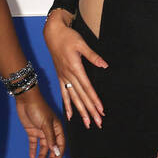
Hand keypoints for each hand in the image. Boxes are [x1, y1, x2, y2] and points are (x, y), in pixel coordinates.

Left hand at [14, 89, 64, 157]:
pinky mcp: (32, 132)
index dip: (58, 156)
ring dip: (42, 157)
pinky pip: (34, 144)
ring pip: (43, 148)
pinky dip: (33, 151)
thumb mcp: (46, 124)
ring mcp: (41, 132)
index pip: (60, 146)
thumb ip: (51, 139)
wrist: (26, 100)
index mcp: (58, 129)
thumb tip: (55, 151)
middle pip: (52, 149)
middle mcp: (51, 132)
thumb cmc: (39, 108)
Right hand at [44, 10, 106, 127]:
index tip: (101, 110)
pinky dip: (67, 105)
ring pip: (73, 98)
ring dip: (81, 112)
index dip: (94, 100)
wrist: (53, 33)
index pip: (87, 88)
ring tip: (88, 123)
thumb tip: (104, 65)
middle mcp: (68, 76)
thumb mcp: (82, 44)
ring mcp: (63, 77)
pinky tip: (71, 116)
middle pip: (81, 97)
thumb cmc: (68, 37)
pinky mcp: (60, 77)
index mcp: (75, 68)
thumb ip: (93, 56)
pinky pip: (64, 94)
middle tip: (98, 123)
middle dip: (90, 111)